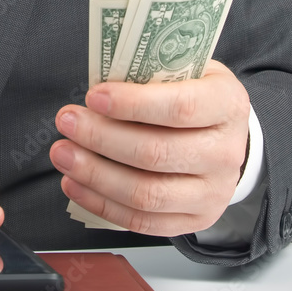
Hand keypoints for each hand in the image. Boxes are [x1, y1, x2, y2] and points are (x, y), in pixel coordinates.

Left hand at [49, 59, 249, 235]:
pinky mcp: (194, 220)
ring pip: (145, 193)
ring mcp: (212, 192)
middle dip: (101, 138)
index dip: (133, 104)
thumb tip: (102, 81)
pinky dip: (102, 204)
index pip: (180, 108)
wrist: (227, 136)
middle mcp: (226, 152)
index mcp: (228, 104)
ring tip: (63, 153)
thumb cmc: (198, 94)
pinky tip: (75, 183)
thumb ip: (153, 72)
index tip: (94, 96)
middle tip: (67, 121)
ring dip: (95, 175)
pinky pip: (142, 221)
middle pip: (155, 153)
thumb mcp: (188, 68)